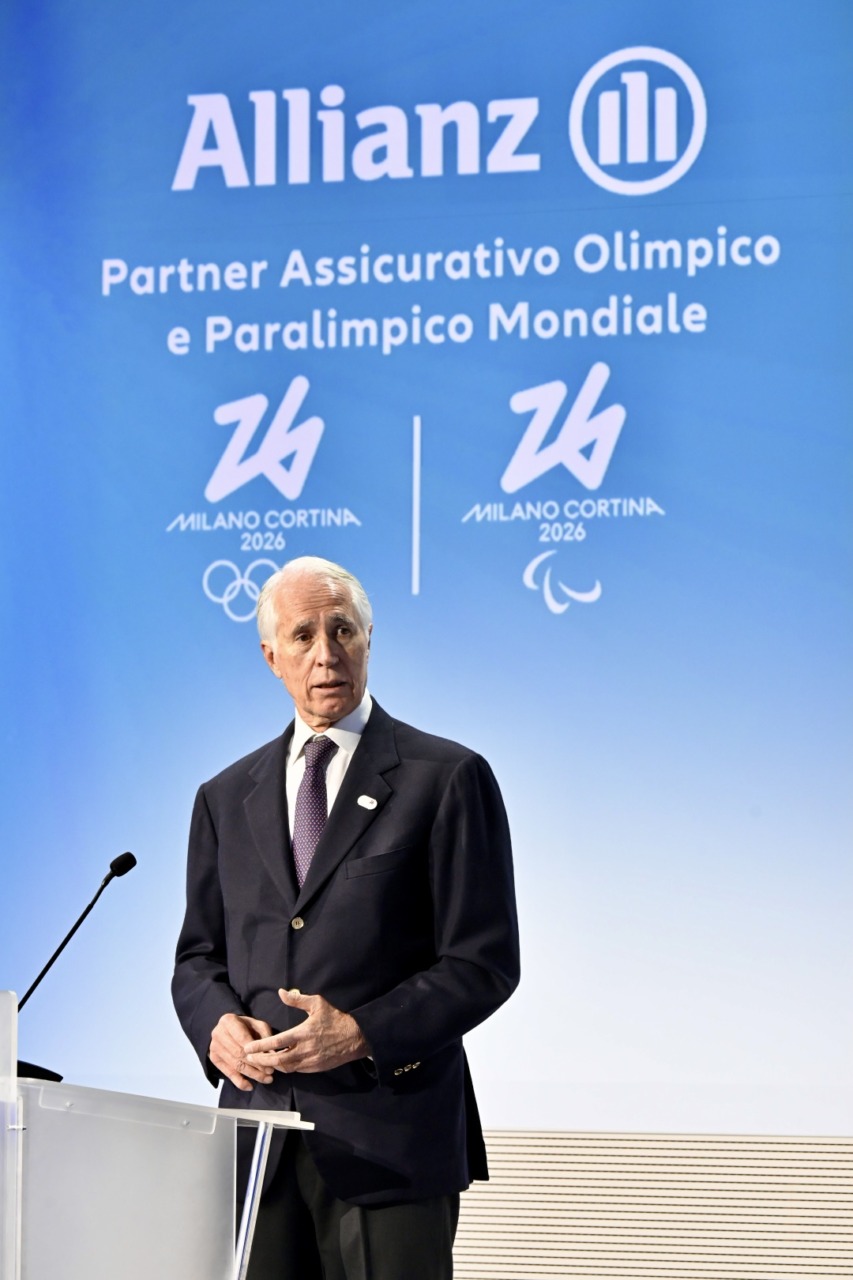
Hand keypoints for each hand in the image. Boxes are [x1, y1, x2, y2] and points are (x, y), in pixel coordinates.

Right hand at [209, 1013, 274, 1091]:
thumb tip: (272, 1054)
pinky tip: (250, 1087)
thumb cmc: (246, 1026)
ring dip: (252, 1074)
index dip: (256, 1051)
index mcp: (228, 1021)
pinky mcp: (214, 1059)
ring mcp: (214, 1047)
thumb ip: (265, 1036)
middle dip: (256, 1065)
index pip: (243, 1039)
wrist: (228, 1029)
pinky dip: (239, 1082)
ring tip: (267, 1079)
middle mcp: (218, 1033)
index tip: (270, 1061)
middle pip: (239, 1054)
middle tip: (270, 1072)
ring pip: (235, 1065)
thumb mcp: (257, 1024)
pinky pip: (228, 1073)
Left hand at [244, 989, 368, 1073]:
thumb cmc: (335, 1018)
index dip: (260, 1046)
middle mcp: (305, 1049)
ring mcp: (310, 1061)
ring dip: (272, 1065)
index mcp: (303, 1033)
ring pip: (286, 1067)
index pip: (276, 1042)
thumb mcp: (317, 1004)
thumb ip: (297, 1000)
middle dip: (260, 1060)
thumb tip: (280, 992)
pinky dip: (286, 1067)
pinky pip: (296, 1070)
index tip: (247, 1048)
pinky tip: (279, 1063)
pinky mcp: (315, 1068)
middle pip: (277, 1060)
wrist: (355, 1037)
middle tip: (248, 1058)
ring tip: (261, 1060)